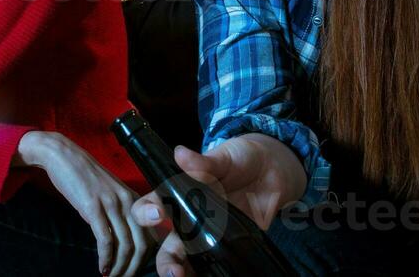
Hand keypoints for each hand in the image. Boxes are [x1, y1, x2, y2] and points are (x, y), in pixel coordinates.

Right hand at [20, 132, 151, 276]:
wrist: (62, 156)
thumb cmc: (84, 177)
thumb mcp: (109, 194)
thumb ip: (120, 214)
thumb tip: (124, 242)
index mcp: (135, 198)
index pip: (152, 233)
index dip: (149, 257)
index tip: (138, 269)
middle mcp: (128, 201)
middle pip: (142, 244)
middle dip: (135, 267)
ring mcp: (111, 203)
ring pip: (125, 245)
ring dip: (120, 268)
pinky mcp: (93, 207)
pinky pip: (105, 240)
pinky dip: (106, 259)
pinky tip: (103, 268)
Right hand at [132, 137, 296, 276]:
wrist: (272, 170)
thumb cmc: (240, 159)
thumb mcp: (223, 157)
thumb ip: (204, 162)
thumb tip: (181, 154)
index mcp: (179, 195)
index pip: (151, 205)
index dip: (146, 212)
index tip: (158, 214)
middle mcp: (188, 220)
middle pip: (167, 245)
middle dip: (166, 262)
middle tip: (173, 270)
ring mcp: (208, 236)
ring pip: (187, 261)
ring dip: (183, 273)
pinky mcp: (229, 246)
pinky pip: (215, 266)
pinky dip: (210, 274)